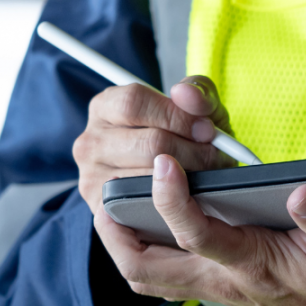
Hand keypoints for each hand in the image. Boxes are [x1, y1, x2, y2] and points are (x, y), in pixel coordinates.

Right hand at [74, 76, 235, 214]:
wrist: (177, 185)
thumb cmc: (184, 139)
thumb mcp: (196, 110)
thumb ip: (197, 93)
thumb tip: (184, 93)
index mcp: (105, 107)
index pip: (134, 103)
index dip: (177, 115)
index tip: (207, 129)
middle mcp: (90, 143)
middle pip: (149, 143)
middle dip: (193, 150)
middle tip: (215, 156)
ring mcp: (92, 179)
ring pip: (151, 179)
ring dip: (190, 180)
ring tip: (208, 176)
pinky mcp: (102, 212)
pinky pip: (145, 208)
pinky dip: (173, 204)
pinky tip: (189, 198)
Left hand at [94, 155, 305, 305]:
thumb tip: (304, 194)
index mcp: (254, 263)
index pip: (199, 236)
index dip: (175, 200)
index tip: (168, 163)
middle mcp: (222, 278)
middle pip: (148, 268)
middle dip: (118, 232)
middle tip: (109, 193)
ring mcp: (213, 284)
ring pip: (147, 274)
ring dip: (122, 242)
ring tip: (113, 205)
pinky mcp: (213, 281)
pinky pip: (161, 274)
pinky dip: (142, 249)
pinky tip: (143, 224)